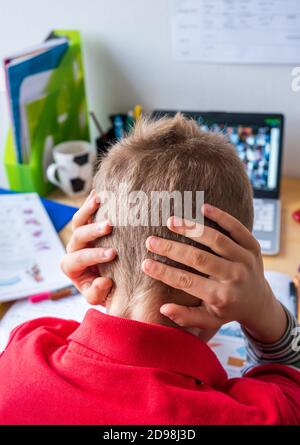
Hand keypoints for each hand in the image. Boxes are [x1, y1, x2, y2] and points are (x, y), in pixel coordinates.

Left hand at [60, 189, 115, 304]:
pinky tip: (100, 191)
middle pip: (77, 236)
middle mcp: (73, 249)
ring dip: (89, 209)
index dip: (93, 255)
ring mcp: (81, 236)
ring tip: (101, 200)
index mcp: (72, 268)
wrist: (113, 281)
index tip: (112, 254)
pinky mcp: (89, 226)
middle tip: (109, 226)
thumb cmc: (107, 291)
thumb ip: (97, 293)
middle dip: (92, 231)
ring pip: (78, 220)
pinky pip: (87, 211)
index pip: (77, 259)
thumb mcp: (101, 298)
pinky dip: (92, 201)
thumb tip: (103, 281)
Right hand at [142, 204, 286, 343]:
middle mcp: (234, 277)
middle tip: (151, 240)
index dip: (164, 273)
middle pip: (199, 259)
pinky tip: (203, 207)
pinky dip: (221, 216)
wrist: (259, 303)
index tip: (145, 263)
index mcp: (221, 296)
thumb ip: (186, 316)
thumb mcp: (208, 320)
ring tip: (171, 221)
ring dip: (192, 229)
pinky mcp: (253, 246)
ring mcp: (245, 260)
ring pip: (216, 240)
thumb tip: (163, 308)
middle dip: (172, 249)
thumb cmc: (227, 310)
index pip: (187, 282)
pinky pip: (237, 228)